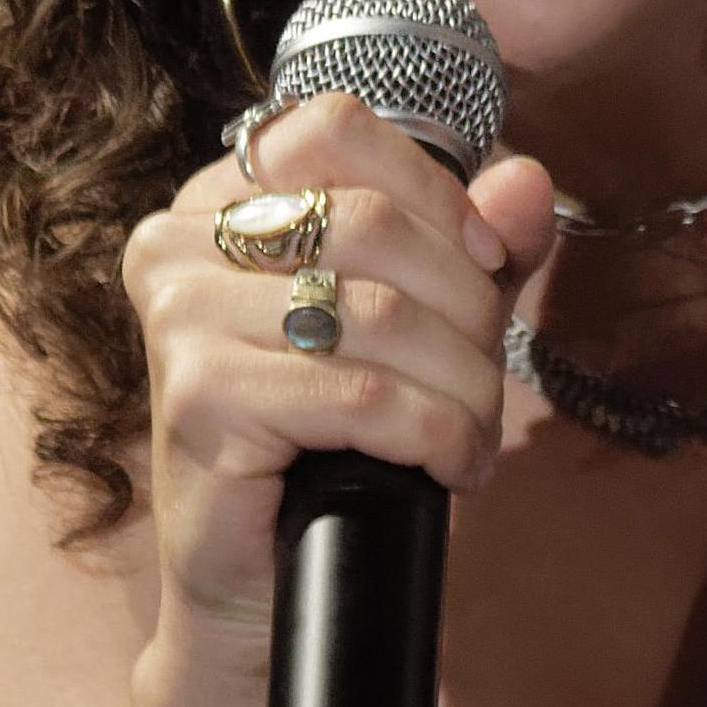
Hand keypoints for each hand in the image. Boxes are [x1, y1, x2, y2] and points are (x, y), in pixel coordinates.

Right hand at [122, 95, 554, 646]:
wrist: (259, 578)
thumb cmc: (331, 442)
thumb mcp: (416, 321)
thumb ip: (470, 245)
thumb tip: (528, 184)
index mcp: (219, 198)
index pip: (336, 128)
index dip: (434, 192)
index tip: (487, 265)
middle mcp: (178, 242)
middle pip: (373, 223)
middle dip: (467, 310)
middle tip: (483, 382)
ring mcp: (179, 317)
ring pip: (379, 315)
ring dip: (462, 385)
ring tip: (471, 434)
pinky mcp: (198, 397)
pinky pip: (361, 396)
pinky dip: (433, 434)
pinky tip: (449, 467)